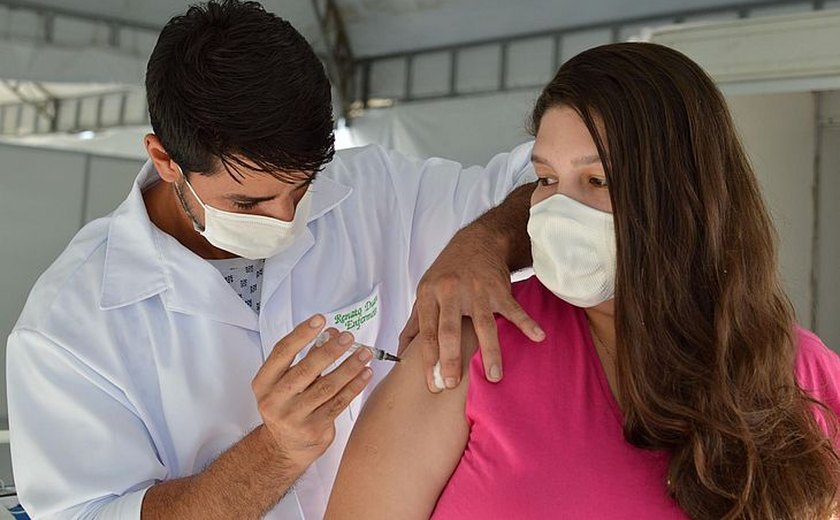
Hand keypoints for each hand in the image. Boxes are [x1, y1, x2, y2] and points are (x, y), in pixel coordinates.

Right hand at [251, 315, 372, 470]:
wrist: (284, 447)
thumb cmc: (288, 406)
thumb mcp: (287, 382)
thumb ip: (306, 358)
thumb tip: (330, 333)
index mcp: (264, 382)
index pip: (282, 352)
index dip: (302, 334)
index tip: (320, 320)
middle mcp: (275, 400)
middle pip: (306, 370)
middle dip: (330, 351)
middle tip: (348, 337)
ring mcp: (293, 417)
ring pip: (326, 387)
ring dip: (349, 367)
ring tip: (364, 353)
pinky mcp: (313, 429)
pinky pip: (338, 403)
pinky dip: (354, 386)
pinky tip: (365, 374)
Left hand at [399, 231, 544, 392]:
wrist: (476, 242)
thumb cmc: (447, 272)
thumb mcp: (425, 292)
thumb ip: (413, 325)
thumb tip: (399, 356)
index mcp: (429, 295)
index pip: (427, 331)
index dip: (429, 359)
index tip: (432, 384)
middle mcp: (451, 292)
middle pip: (450, 329)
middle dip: (450, 358)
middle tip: (451, 384)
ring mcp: (477, 290)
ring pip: (483, 324)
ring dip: (489, 351)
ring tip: (493, 376)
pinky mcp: (499, 289)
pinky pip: (513, 309)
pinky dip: (527, 322)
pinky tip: (538, 337)